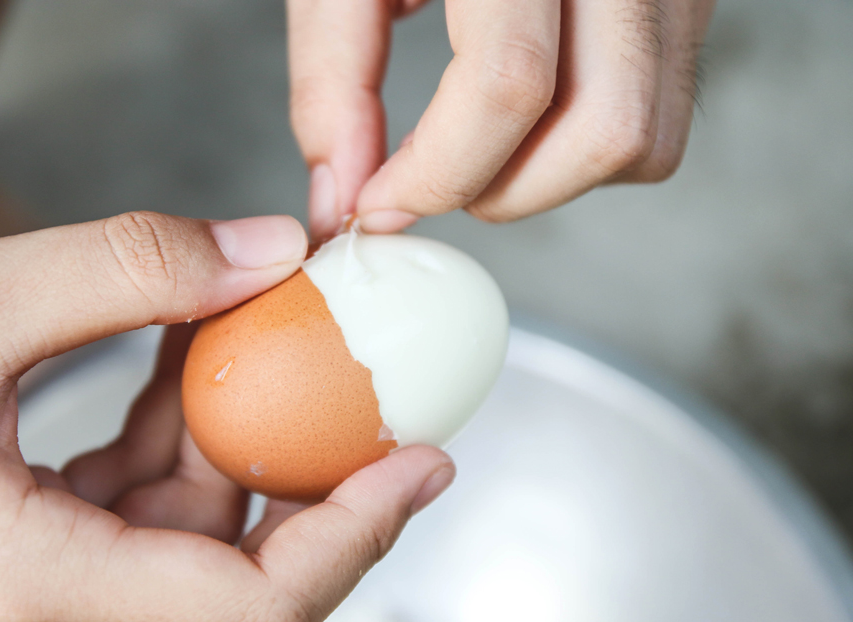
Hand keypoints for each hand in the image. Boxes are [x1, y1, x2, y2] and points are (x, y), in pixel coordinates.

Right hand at [0, 212, 453, 621]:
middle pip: (247, 618)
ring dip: (238, 475)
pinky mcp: (26, 602)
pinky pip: (146, 554)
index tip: (418, 463)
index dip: (355, 538)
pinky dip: (179, 475)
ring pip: (199, 582)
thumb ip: (130, 271)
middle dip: (319, 514)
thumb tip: (268, 256)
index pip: (254, 614)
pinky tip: (170, 389)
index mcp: (24, 589)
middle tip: (364, 417)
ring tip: (235, 363)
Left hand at [288, 0, 715, 237]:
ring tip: (478, 147)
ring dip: (548, 182)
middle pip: (605, 130)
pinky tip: (527, 120)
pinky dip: (584, 154)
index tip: (381, 202)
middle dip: (504, 192)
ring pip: (644, 140)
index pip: (508, 85)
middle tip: (437, 179)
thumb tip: (346, 194)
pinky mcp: (687, 0)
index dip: (437, 174)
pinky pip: (658, 119)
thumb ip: (334, 77)